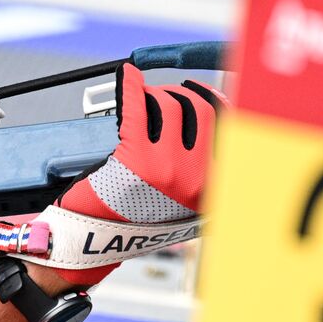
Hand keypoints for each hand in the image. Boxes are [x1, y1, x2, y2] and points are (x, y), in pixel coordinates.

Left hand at [0, 63, 224, 283]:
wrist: (93, 244)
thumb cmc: (131, 223)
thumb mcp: (181, 207)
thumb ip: (199, 174)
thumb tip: (210, 122)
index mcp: (212, 190)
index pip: (229, 132)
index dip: (218, 104)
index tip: (208, 94)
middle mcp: (197, 178)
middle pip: (203, 111)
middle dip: (187, 95)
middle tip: (170, 95)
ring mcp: (168, 166)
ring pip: (172, 105)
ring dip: (159, 95)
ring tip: (147, 100)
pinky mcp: (137, 156)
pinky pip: (139, 107)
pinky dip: (133, 86)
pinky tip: (129, 77)